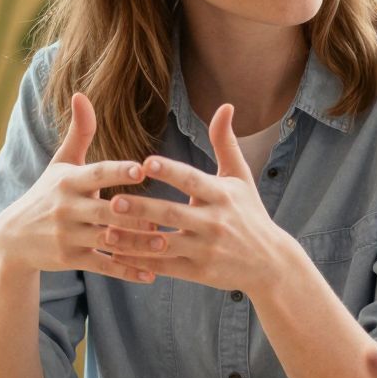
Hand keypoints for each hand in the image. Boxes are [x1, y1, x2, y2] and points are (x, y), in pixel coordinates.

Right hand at [0, 93, 159, 284]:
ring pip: (108, 239)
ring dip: (137, 243)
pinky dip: (126, 271)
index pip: (97, 173)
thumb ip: (79, 133)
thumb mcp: (60, 163)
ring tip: (165, 243)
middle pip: (105, 210)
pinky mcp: (71, 259)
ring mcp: (68, 235)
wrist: (12, 238)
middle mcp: (67, 207)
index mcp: (69, 180)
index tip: (142, 169)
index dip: (119, 172)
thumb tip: (81, 94)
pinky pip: (103, 265)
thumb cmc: (46, 194)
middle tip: (165, 213)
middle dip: (133, 214)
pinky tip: (151, 274)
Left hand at [94, 104, 289, 295]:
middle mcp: (214, 221)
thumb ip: (226, 143)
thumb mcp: (241, 178)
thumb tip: (225, 106)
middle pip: (171, 213)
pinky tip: (118, 255)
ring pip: (163, 243)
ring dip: (133, 240)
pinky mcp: (199, 272)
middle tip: (112, 200)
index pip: (192, 180)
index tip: (145, 162)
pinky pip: (165, 266)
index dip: (170, 171)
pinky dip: (141, 262)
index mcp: (221, 195)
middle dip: (141, 209)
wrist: (270, 263)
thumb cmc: (250, 214)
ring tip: (106, 232)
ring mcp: (206, 249)